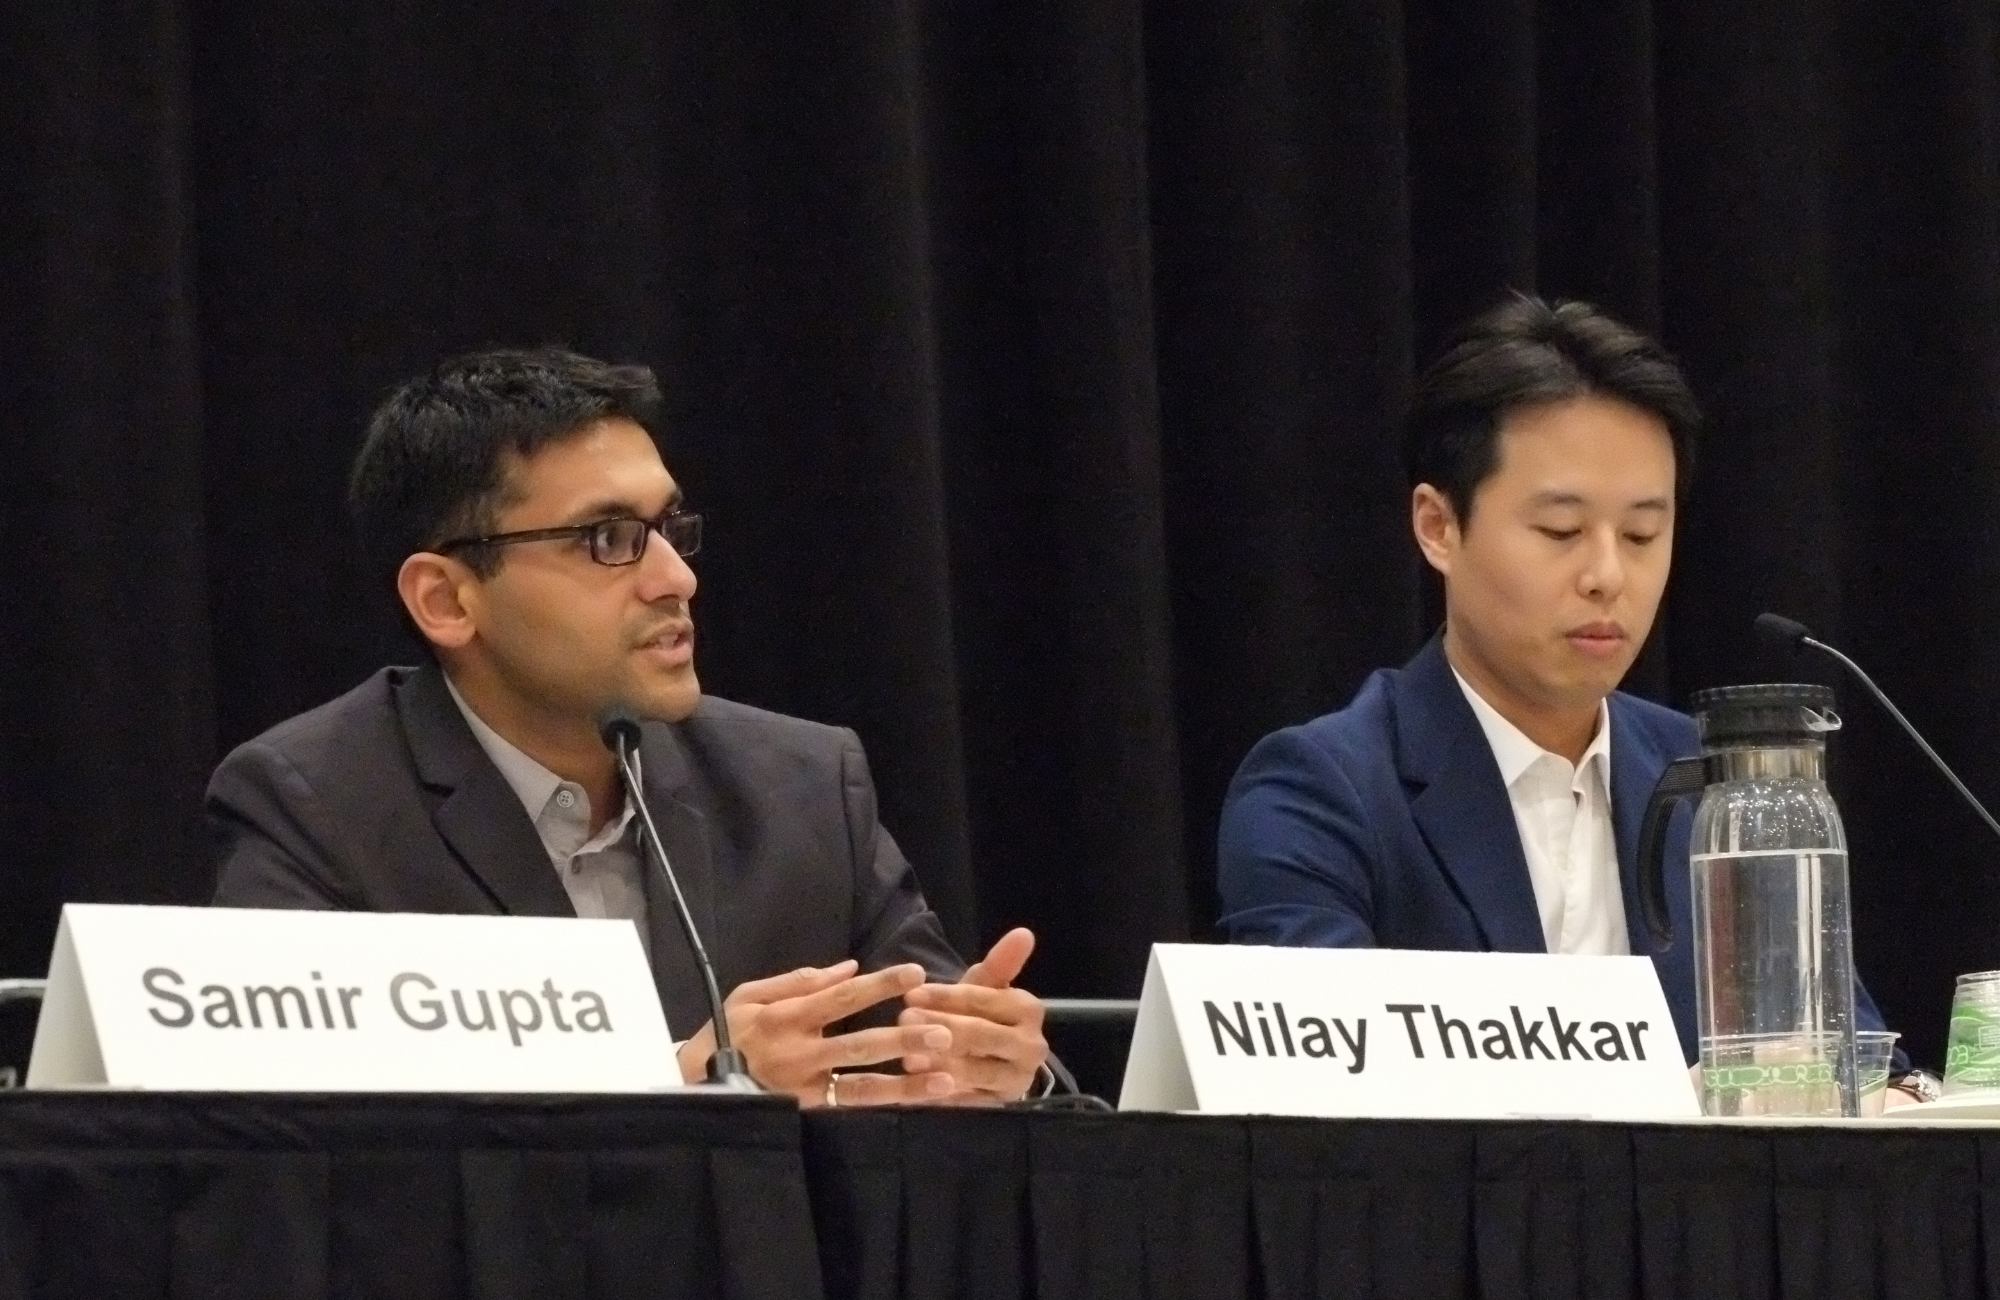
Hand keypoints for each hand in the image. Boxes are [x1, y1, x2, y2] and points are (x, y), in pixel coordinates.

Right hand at [676, 960, 957, 1105]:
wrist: (693, 1088)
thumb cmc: (726, 1034)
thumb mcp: (749, 996)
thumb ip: (799, 980)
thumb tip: (848, 967)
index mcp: (786, 1018)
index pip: (841, 997)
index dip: (879, 985)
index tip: (916, 975)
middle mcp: (798, 1055)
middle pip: (859, 1046)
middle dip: (904, 1039)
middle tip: (944, 1031)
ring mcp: (804, 1091)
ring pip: (862, 1089)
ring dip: (906, 1085)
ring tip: (947, 1079)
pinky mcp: (807, 1117)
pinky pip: (852, 1112)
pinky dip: (888, 1109)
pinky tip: (920, 1105)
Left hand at [898, 927, 1048, 1104]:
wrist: (993, 1061)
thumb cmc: (981, 1017)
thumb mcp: (986, 989)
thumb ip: (999, 963)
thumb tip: (1024, 932)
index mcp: (1029, 1010)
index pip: (982, 1000)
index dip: (946, 996)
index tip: (911, 994)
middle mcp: (1032, 1047)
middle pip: (980, 1035)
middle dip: (940, 1027)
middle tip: (903, 1021)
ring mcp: (1018, 1080)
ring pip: (975, 1072)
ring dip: (940, 1064)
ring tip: (907, 1058)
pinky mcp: (1000, 1106)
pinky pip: (968, 1101)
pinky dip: (941, 1095)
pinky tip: (915, 1088)